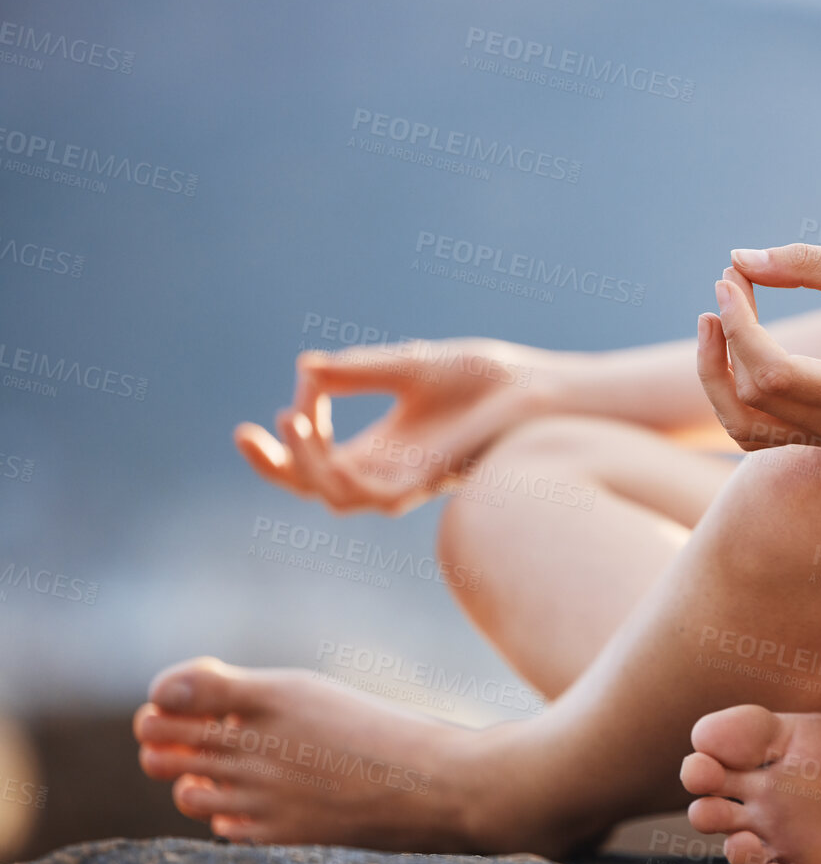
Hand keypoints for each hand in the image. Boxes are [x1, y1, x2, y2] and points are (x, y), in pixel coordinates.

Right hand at [234, 337, 543, 513]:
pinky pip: (370, 497)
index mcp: (377, 450)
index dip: (281, 446)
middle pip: (310, 488)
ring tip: (294, 418)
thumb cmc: (480, 379)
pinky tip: (323, 438)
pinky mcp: (426, 482)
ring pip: (333, 497)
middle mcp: (385, 473)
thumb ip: (357, 371)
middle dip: (273, 466)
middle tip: (245, 433)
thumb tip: (305, 367)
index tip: (270, 411)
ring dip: (303, 463)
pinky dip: (339, 473)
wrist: (532, 389)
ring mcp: (405, 482)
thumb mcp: (407, 366)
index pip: (313, 464)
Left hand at [696, 245, 820, 449]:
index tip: (731, 277)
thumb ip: (807, 264)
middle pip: (750, 402)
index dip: (740, 325)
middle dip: (723, 343)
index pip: (774, 374)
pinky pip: (759, 429)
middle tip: (724, 289)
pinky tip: (740, 345)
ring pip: (744, 428)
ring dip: (717, 378)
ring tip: (716, 323)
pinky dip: (736, 392)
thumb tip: (739, 259)